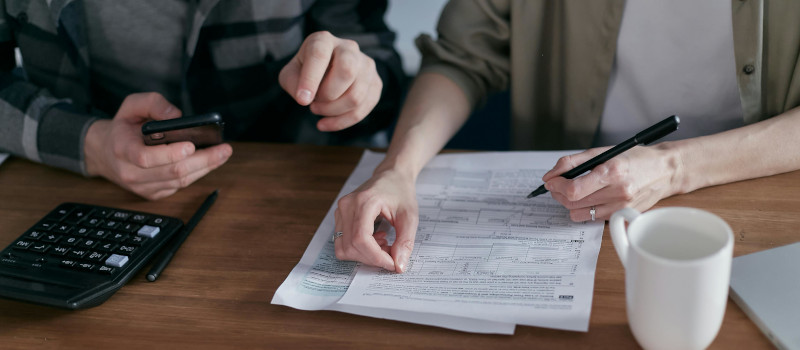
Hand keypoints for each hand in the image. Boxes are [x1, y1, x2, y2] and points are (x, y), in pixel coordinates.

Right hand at [84, 92, 232, 199]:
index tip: (191, 145)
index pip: (146, 158)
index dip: (170, 153)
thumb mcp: (131, 105)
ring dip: (205, 168)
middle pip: (172, 172)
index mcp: (122, 149)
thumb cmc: (123, 127)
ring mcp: (142, 187)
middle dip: (203, 160)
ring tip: (223, 154)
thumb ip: (153, 103)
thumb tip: (176, 116)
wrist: (105, 152)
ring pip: (179, 182)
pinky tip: (210, 162)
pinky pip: (179, 187)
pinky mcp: (152, 194)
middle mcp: (131, 172)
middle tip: (224, 149)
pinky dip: (197, 174)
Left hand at [279, 31, 381, 131]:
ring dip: (333, 111)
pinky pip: (363, 108)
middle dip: (327, 96)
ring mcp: (366, 65)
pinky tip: (328, 123)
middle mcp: (349, 48)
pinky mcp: (375, 83)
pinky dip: (343, 121)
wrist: (325, 71)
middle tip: (313, 103)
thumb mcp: (290, 74)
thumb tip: (306, 98)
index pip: (319, 55)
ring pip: (356, 95)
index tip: (302, 101)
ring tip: (318, 109)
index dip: (311, 79)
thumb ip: (292, 83)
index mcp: (324, 40)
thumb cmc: (305, 72)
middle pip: (347, 71)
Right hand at [334, 168, 418, 272]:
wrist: (391, 176)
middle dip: (372, 258)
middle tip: (391, 254)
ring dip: (364, 255)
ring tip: (383, 244)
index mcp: (364, 201)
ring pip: (343, 248)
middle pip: (351, 246)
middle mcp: (347, 206)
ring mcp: (340, 211)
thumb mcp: (410, 217)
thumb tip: (399, 266)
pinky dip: (358, 249)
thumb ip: (405, 242)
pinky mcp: (339, 216)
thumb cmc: (400, 192)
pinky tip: (374, 239)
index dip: (376, 257)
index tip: (392, 263)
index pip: (361, 239)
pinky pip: (342, 242)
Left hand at [542, 143, 681, 220]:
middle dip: (558, 194)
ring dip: (569, 203)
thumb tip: (550, 175)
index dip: (556, 186)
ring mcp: (620, 207)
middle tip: (557, 185)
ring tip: (573, 191)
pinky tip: (590, 198)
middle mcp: (617, 192)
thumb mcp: (603, 151)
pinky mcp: (622, 216)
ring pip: (579, 213)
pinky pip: (592, 218)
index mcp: (611, 172)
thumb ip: (573, 162)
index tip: (550, 180)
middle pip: (573, 202)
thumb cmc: (634, 158)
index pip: (573, 189)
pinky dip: (585, 209)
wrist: (664, 171)